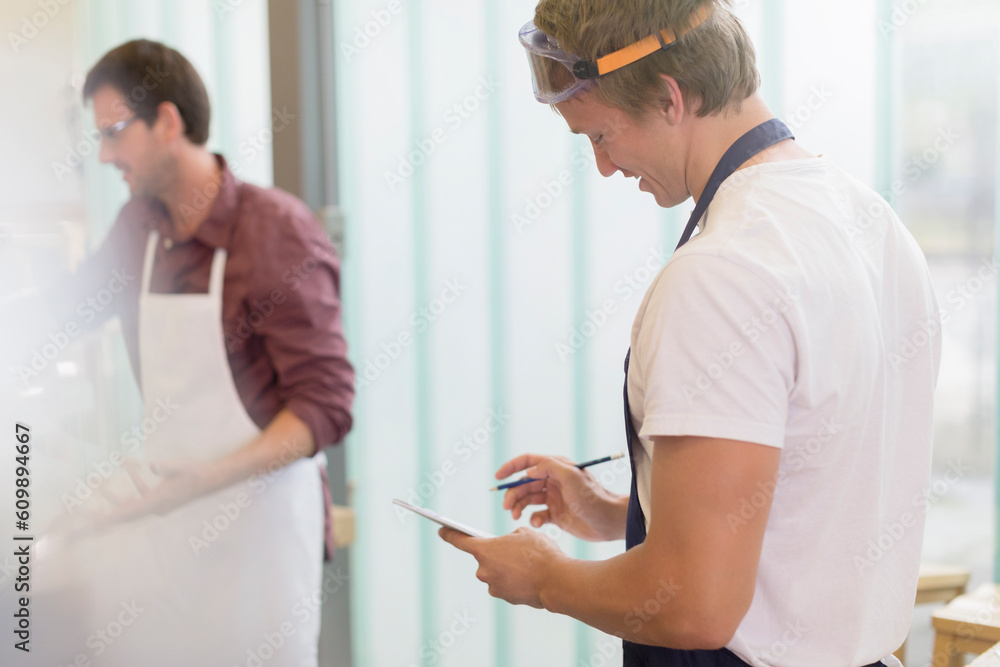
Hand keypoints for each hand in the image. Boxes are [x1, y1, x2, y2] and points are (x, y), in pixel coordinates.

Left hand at [94, 458, 209, 526]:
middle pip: (126, 514)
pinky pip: (141, 497)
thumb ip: (166, 467)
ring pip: (131, 506)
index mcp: (158, 502)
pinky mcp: (161, 501)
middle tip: (88, 515)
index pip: (130, 511)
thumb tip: (152, 465)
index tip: (95, 522)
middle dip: (107, 513)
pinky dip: (134, 486)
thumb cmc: (196, 473)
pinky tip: (132, 468)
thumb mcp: (181, 467)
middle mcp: (156, 507)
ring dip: (117, 498)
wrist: (211, 480)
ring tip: (101, 485)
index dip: (112, 517)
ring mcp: (158, 506)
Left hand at [438, 526, 565, 607]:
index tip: (441, 531)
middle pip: (484, 559)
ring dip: (506, 568)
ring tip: (526, 564)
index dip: (449, 534)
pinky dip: (514, 580)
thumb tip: (509, 547)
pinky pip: (506, 584)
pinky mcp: (505, 597)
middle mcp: (483, 569)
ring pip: (496, 572)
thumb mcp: (525, 533)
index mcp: (484, 549)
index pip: (460, 540)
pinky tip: (528, 576)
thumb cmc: (540, 552)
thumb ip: (510, 538)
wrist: (556, 579)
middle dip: (497, 554)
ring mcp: (493, 585)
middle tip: (514, 551)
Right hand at [496, 454, 627, 541]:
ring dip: (518, 506)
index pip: (529, 462)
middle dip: (513, 493)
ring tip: (515, 516)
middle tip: (507, 506)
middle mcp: (553, 481)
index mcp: (557, 468)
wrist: (609, 521)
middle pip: (524, 484)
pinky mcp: (556, 515)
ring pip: (527, 499)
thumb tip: (528, 471)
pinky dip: (533, 519)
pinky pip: (537, 515)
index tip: (498, 477)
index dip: (512, 467)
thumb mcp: (572, 476)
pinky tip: (537, 523)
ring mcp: (554, 498)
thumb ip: (549, 467)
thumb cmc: (593, 497)